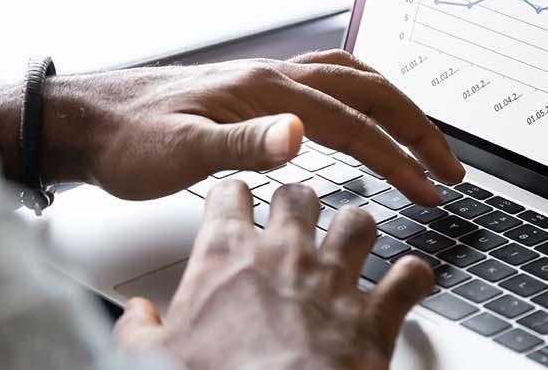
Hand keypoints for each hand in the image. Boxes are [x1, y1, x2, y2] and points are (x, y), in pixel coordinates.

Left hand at [0, 49, 464, 205]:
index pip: (353, 123)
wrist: (89, 119)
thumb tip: (300, 136)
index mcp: (265, 90)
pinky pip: (327, 79)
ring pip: (352, 79)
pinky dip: (361, 94)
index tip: (431, 190)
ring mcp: (265, 78)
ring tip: (425, 141)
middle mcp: (273, 75)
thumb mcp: (181, 153)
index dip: (398, 158)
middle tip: (450, 169)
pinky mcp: (253, 88)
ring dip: (396, 107)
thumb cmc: (128, 141)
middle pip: (367, 91)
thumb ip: (243, 145)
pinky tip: (362, 114)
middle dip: (416, 129)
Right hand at [115, 181, 433, 369]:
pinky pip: (410, 276)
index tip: (234, 202)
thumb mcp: (153, 358)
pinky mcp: (376, 314)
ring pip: (359, 220)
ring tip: (352, 240)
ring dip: (358, 230)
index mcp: (226, 255)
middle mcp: (285, 254)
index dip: (233, 195)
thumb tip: (134, 317)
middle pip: (299, 193)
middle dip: (299, 202)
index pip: (229, 193)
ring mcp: (335, 280)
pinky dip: (413, 278)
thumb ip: (137, 329)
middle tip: (296, 217)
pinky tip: (409, 281)